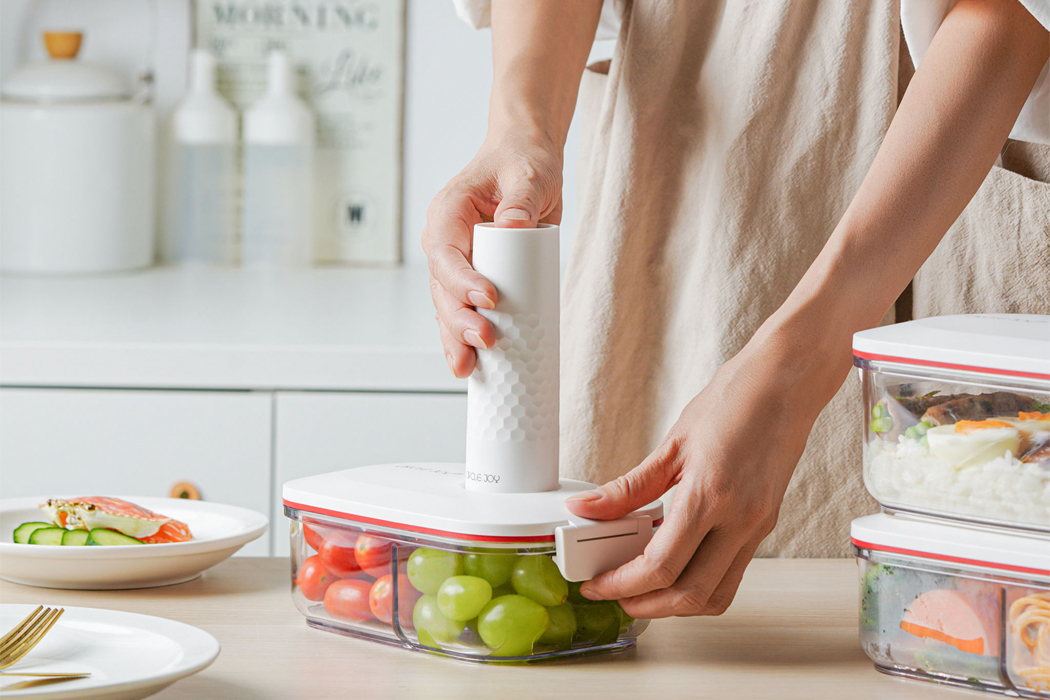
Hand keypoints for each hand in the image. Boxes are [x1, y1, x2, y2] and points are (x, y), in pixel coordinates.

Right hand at [422, 133, 562, 377]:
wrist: (526, 158)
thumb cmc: (523, 160)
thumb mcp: (529, 173)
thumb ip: (522, 197)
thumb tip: (513, 226)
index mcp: (448, 213)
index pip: (445, 253)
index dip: (462, 280)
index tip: (488, 298)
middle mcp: (446, 240)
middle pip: (442, 288)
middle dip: (458, 319)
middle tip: (485, 339)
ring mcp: (460, 261)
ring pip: (448, 306)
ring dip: (456, 337)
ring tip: (469, 366)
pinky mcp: (476, 275)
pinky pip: (464, 309)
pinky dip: (465, 335)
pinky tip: (471, 364)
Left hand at [565, 337, 829, 617]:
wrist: (786, 383)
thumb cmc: (735, 402)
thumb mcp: (672, 443)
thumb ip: (628, 487)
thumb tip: (588, 508)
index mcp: (710, 494)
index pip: (661, 565)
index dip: (622, 584)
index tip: (598, 584)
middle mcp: (739, 519)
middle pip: (689, 595)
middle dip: (646, 605)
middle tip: (615, 594)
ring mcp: (757, 527)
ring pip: (716, 595)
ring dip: (676, 604)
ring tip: (642, 588)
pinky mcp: (764, 526)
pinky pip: (732, 574)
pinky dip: (699, 583)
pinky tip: (675, 564)